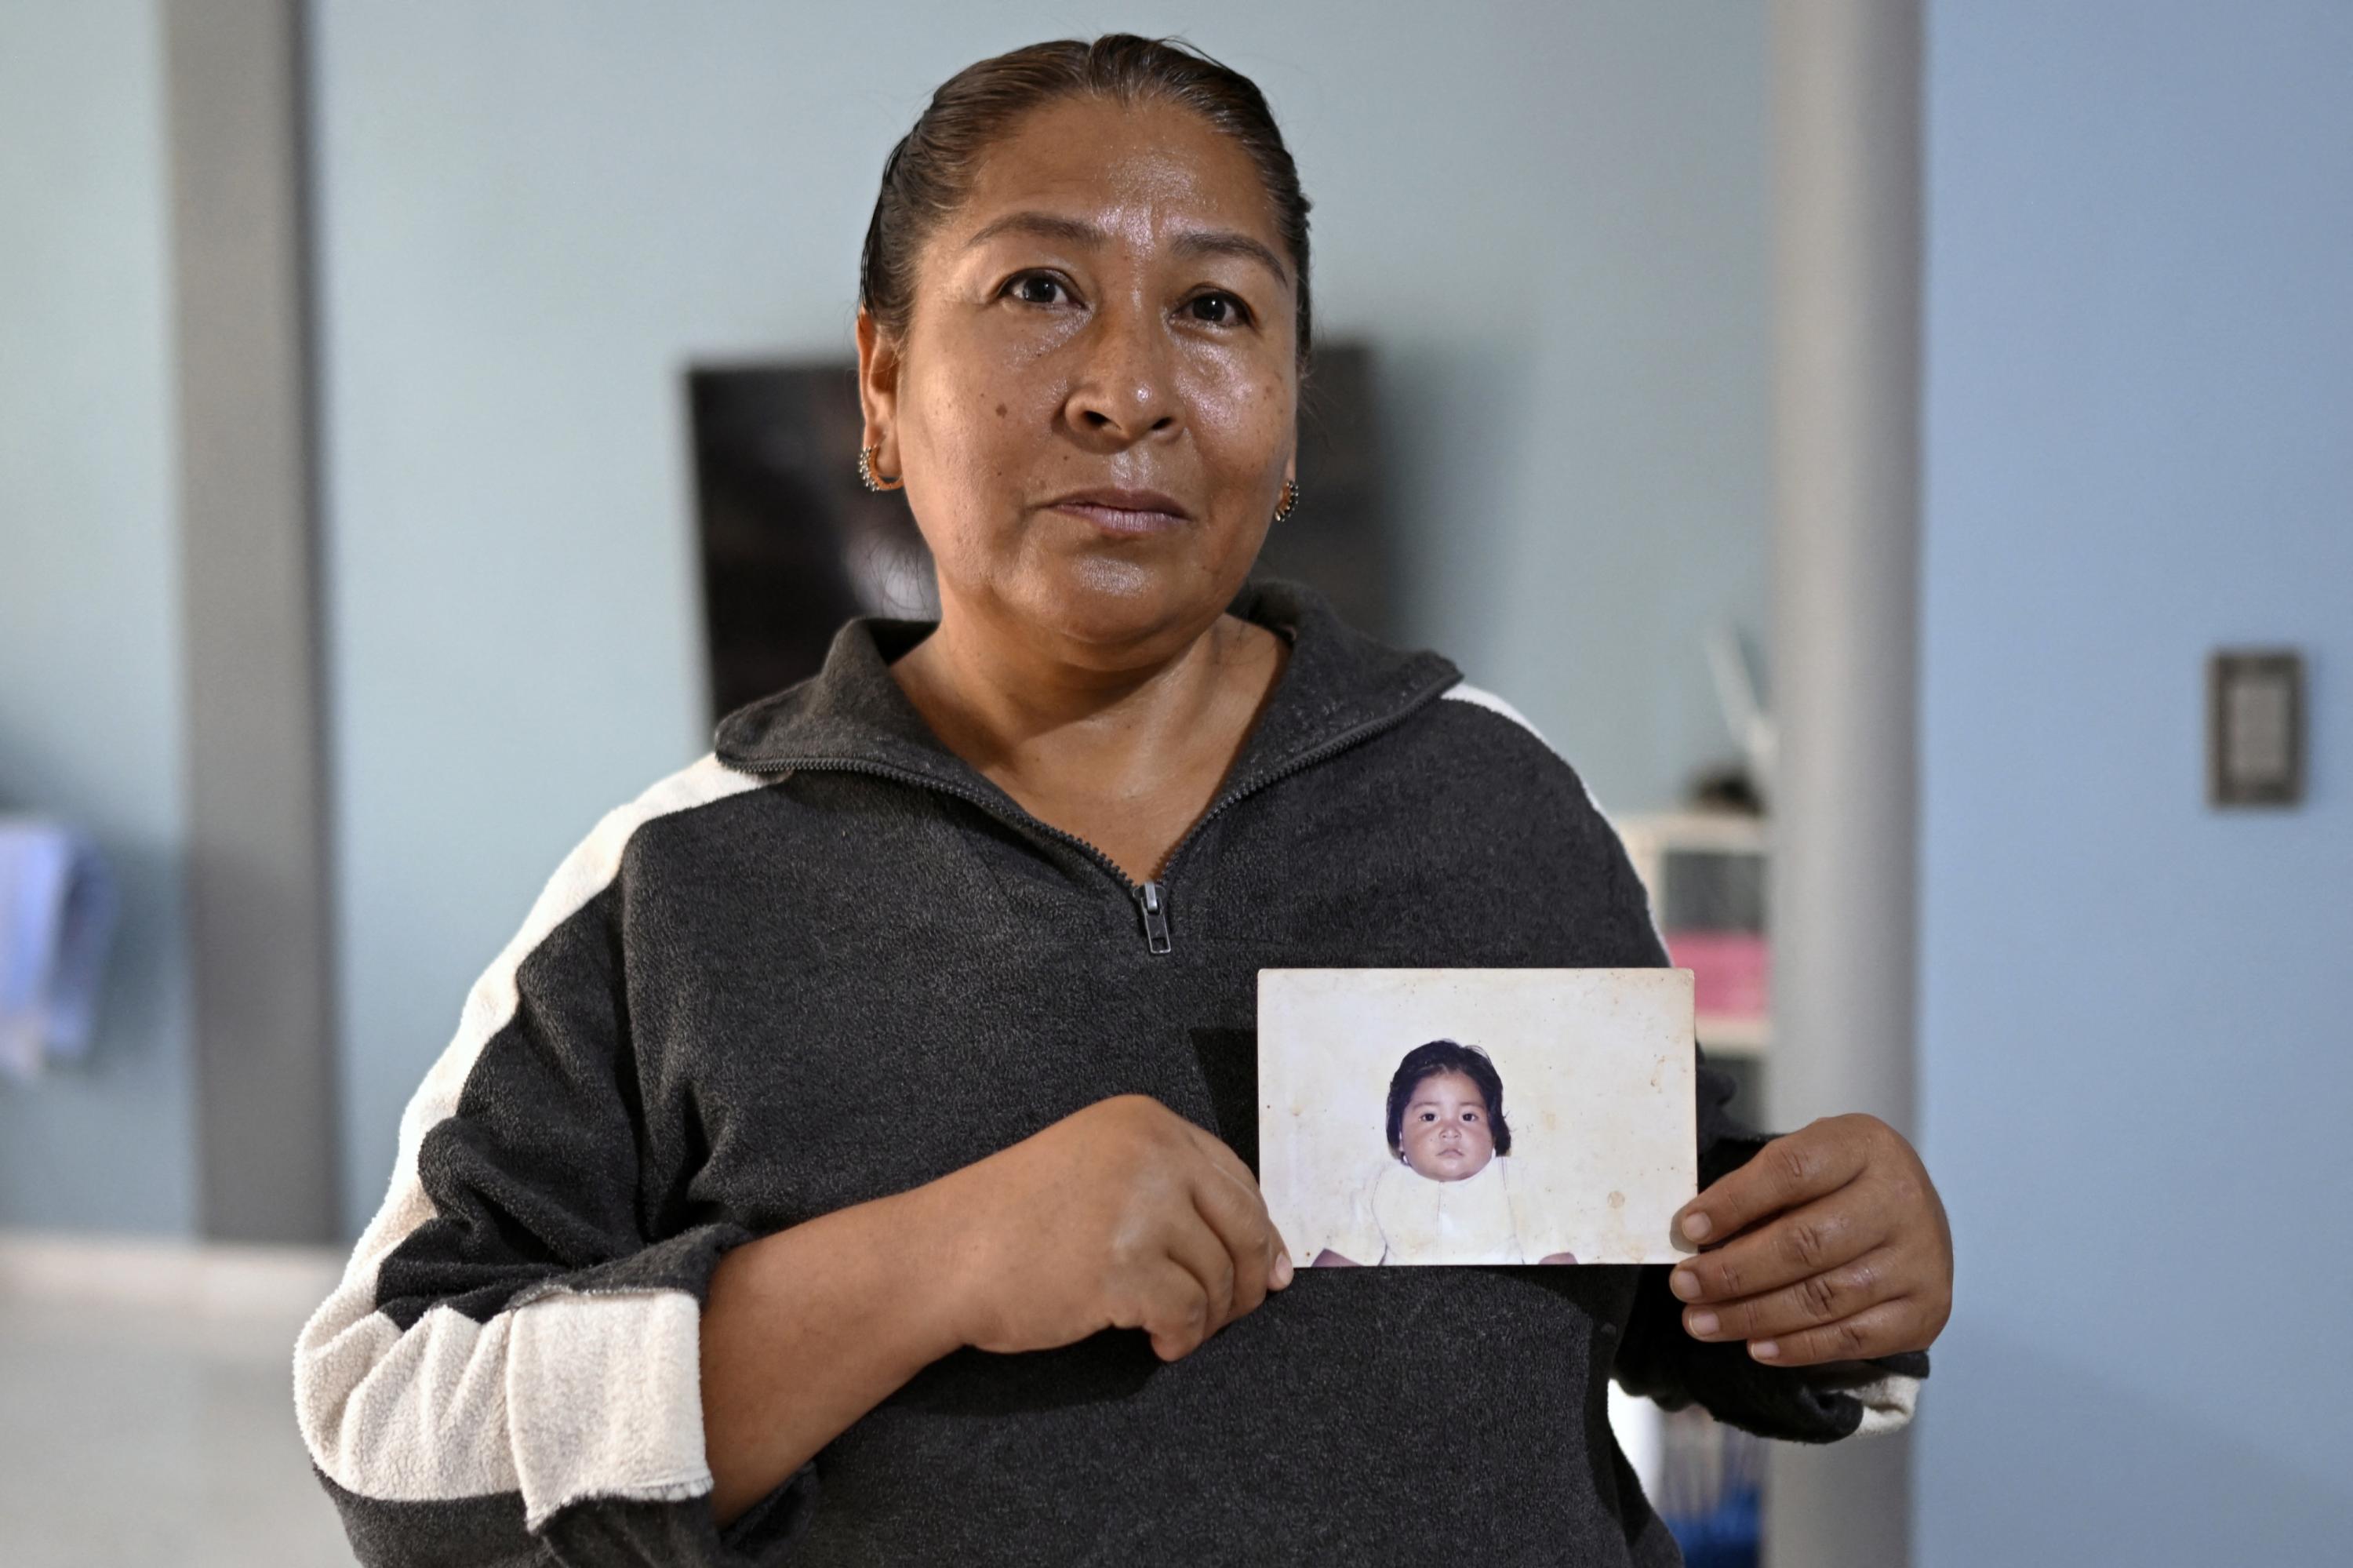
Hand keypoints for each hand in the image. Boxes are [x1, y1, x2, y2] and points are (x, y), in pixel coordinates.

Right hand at [920, 1094, 1291, 1361]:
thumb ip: (1166, 1186)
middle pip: (1242, 1224)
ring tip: (1176, 1329)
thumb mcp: (1095, 1167)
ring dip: (1207, 1316)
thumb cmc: (1013, 1219)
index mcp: (1144, 1121)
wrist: (942, 1253)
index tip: (1270, 1268)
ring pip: (1218, 1276)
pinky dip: (1181, 1339)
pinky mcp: (1124, 1268)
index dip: (1259, 1228)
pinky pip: (1187, 1314)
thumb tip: (1260, 1249)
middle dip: (1248, 1279)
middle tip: (1237, 1314)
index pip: (1235, 1177)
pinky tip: (1159, 1344)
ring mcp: (1138, 1208)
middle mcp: (1150, 1153)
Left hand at [1667, 1114, 1950, 1367]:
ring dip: (1752, 1315)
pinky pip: (1852, 1339)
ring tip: (1701, 1322)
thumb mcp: (1805, 1161)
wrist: (1913, 1212)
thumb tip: (1696, 1238)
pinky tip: (1755, 1346)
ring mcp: (1920, 1260)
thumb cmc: (1839, 1183)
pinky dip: (1797, 1347)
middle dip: (1733, 1271)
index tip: (1687, 1229)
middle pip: (1805, 1244)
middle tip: (1684, 1287)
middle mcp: (1901, 1200)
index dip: (1733, 1203)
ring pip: (1823, 1297)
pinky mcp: (1925, 1310)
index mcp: (1865, 1146)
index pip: (1791, 1173)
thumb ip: (1756, 1192)